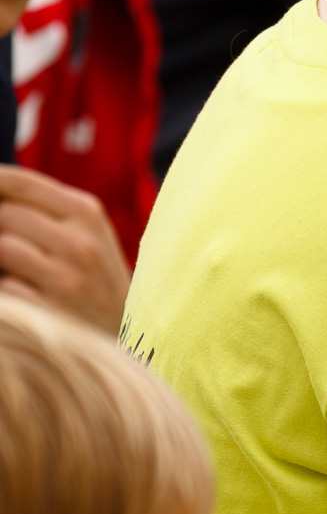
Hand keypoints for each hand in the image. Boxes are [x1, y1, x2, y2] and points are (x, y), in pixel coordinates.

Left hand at [0, 166, 129, 333]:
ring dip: (5, 260)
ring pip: (3, 247)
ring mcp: (67, 279)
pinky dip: (11, 290)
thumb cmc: (95, 275)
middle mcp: (80, 243)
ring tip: (23, 269)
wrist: (127, 330)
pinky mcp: (51, 311)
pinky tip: (31, 294)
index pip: (22, 183)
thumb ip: (45, 208)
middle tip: (19, 245)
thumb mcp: (87, 231)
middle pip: (6, 214)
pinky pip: (6, 287)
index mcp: (89, 214)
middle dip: (2, 227)